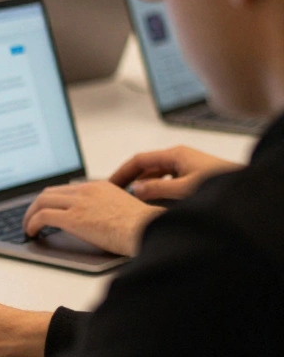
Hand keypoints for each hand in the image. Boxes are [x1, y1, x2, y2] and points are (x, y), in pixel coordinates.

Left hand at [23, 181, 163, 256]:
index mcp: (98, 187)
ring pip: (42, 202)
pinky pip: (43, 216)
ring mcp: (79, 203)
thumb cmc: (143, 228)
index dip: (51, 200)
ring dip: (30, 215)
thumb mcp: (125, 209)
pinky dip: (32, 223)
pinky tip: (31, 232)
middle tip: (30, 218)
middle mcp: (86, 191)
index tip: (45, 209)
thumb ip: (108, 209)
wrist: (149, 230)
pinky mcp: (74, 218)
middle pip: (49, 193)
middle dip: (36, 205)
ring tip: (27, 227)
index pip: (66, 189)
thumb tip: (98, 222)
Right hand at [110, 146, 241, 201]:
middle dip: (131, 179)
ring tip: (132, 200)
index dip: (122, 172)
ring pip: (158, 174)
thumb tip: (136, 189)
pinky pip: (168, 180)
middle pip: (147, 166)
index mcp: (175, 155)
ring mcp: (188, 166)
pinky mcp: (195, 176)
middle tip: (116, 193)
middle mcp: (180, 157)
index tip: (109, 184)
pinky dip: (158, 189)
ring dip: (145, 185)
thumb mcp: (184, 188)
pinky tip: (155, 202)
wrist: (247, 189)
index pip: (139, 160)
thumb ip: (157, 188)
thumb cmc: (220, 185)